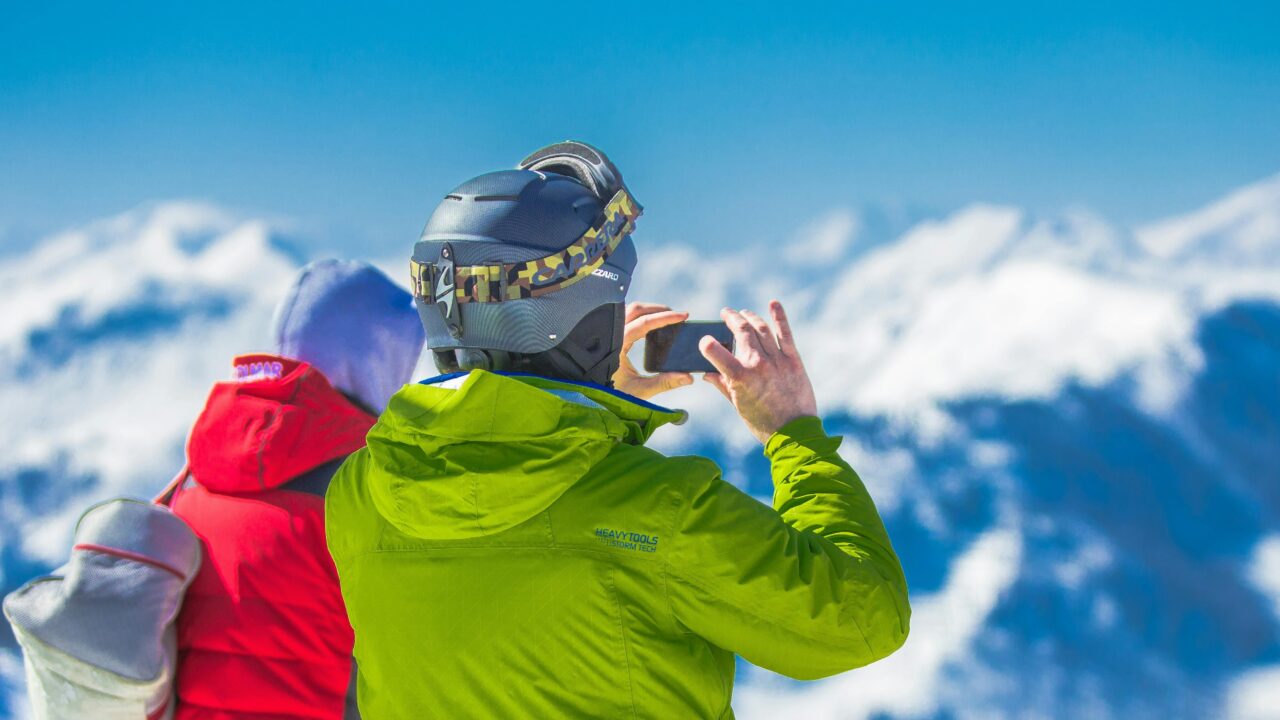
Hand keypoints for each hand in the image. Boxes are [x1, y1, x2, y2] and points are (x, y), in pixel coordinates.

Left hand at [612, 302, 694, 399]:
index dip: (664, 317)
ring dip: (648, 310)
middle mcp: (610, 336)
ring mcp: (608, 336)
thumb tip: (688, 377)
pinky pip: (624, 319)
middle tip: (676, 315)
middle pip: (635, 310)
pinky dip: (639, 317)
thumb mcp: (640, 391)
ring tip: (666, 317)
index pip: (643, 323)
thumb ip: (664, 383)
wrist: (592, 398)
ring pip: (628, 311)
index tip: (682, 315)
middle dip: (657, 309)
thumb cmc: (612, 395)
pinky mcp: (609, 339)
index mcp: (616, 346)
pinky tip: (650, 325)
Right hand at [699, 301, 817, 442]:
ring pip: (761, 329)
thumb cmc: (762, 423)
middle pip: (741, 331)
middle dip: (731, 318)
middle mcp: (757, 364)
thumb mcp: (737, 406)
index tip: (705, 340)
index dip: (706, 343)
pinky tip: (773, 303)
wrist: (795, 433)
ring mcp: (777, 360)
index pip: (715, 352)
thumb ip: (722, 386)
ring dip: (750, 316)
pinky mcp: (793, 360)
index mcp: (739, 378)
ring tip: (744, 313)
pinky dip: (779, 316)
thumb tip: (706, 374)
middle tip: (726, 313)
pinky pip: (785, 333)